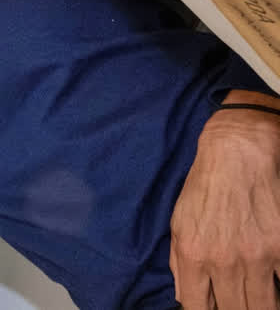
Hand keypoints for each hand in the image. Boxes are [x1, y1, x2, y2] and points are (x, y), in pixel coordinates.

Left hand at [170, 96, 279, 309]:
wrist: (236, 154)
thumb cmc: (204, 188)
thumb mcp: (178, 223)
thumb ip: (179, 263)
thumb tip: (184, 297)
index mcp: (193, 255)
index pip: (196, 307)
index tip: (213, 307)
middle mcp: (224, 260)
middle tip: (238, 301)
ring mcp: (257, 256)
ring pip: (264, 306)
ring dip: (261, 305)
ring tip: (259, 298)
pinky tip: (274, 283)